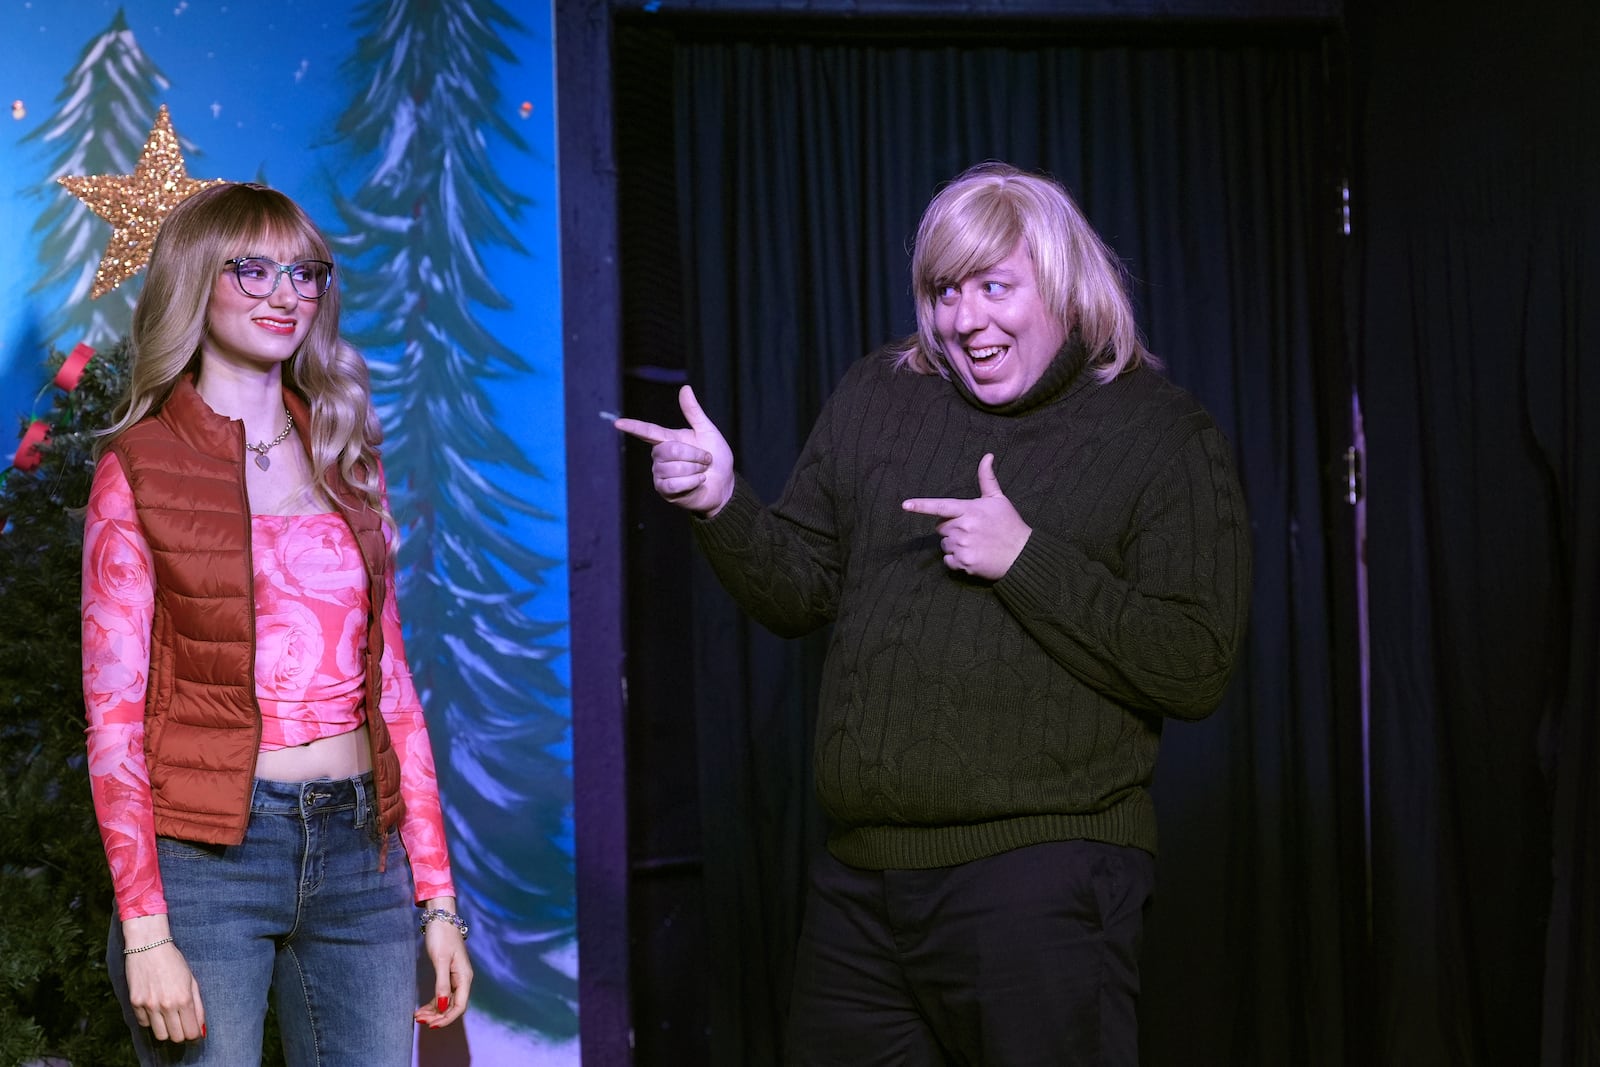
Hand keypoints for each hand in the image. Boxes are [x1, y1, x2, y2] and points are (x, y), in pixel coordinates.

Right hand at [122, 918, 204, 1042]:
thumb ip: (198, 1006)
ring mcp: (149, 1006)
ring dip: (167, 1030)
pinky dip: (151, 1021)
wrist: (149, 947)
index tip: (195, 1032)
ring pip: (160, 1035)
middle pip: (176, 1037)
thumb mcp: (191, 981)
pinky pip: (144, 1024)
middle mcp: (166, 1005)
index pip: (191, 1032)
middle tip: (183, 1025)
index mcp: (184, 999)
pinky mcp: (135, 1004)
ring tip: (169, 1018)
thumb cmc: (174, 962)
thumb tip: (201, 1027)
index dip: (195, 1035)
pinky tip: (155, 1008)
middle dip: (182, 1034)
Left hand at [413, 900, 472, 1029]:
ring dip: (434, 1011)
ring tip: (417, 1016)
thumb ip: (442, 984)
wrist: (441, 918)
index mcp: (465, 977)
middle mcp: (462, 980)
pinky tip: (422, 1008)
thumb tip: (443, 1006)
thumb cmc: (442, 936)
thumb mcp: (441, 960)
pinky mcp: (447, 974)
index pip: (459, 1006)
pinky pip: (442, 994)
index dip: (446, 1018)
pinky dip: (433, 1003)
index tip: (430, 1025)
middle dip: (437, 1016)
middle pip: (453, 1006)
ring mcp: (455, 977)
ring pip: (446, 1002)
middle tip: (419, 1020)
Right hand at [614, 385, 734, 516]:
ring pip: (672, 467)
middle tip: (706, 460)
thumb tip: (685, 388)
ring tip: (702, 472)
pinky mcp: (665, 490)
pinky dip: (692, 482)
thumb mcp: (707, 432)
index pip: (647, 431)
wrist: (724, 484)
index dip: (633, 426)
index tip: (618, 423)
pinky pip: (673, 483)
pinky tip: (699, 482)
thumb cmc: (716, 458)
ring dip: (695, 469)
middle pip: (669, 450)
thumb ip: (693, 412)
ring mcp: (661, 474)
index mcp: (668, 439)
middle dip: (694, 454)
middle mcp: (660, 456)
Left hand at [902, 453, 1031, 579]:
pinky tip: (973, 556)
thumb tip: (987, 456)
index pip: (941, 506)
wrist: (1022, 554)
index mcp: (969, 509)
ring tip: (974, 544)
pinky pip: (948, 561)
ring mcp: (963, 545)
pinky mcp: (964, 563)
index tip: (905, 505)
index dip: (921, 505)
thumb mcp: (999, 499)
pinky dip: (956, 560)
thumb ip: (987, 478)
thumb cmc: (1009, 524)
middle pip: (941, 528)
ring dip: (954, 545)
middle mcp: (963, 527)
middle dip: (951, 528)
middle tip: (971, 531)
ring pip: (944, 545)